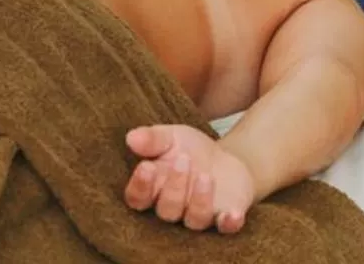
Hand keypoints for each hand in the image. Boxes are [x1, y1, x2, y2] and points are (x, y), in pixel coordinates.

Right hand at [123, 124, 255, 232]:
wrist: (226, 161)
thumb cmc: (191, 152)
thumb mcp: (172, 138)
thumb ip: (152, 139)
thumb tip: (131, 137)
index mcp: (154, 191)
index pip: (138, 198)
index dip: (140, 186)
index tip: (146, 166)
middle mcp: (174, 209)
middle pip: (167, 209)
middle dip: (174, 186)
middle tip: (183, 160)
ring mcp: (200, 216)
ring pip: (194, 219)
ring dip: (199, 200)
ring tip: (206, 176)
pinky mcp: (225, 218)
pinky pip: (225, 227)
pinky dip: (229, 223)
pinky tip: (233, 216)